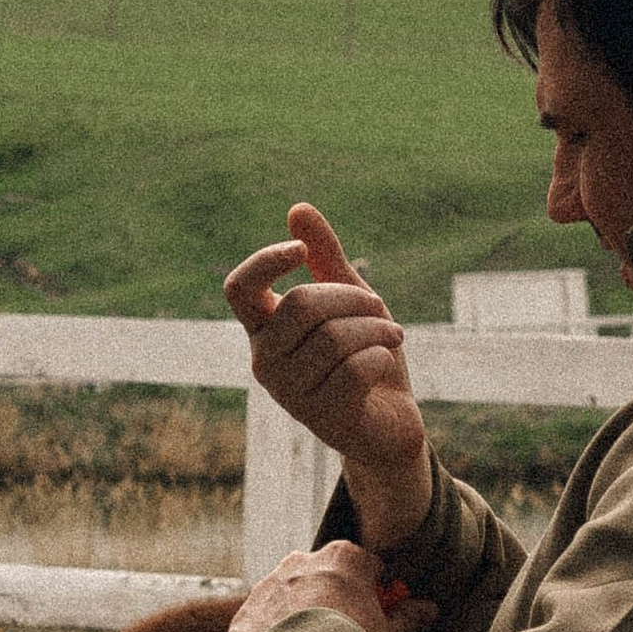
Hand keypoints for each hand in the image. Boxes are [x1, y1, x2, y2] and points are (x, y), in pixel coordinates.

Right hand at [223, 204, 433, 551]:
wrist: (389, 423)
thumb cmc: (364, 355)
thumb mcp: (349, 300)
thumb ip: (324, 257)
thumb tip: (297, 209)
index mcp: (264, 329)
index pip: (239, 288)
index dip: (266, 262)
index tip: (302, 252)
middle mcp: (265, 362)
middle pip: (301, 304)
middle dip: (352, 297)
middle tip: (378, 308)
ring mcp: (288, 394)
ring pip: (335, 337)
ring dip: (378, 329)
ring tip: (393, 336)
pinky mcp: (320, 418)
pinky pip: (355, 369)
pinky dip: (382, 357)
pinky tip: (386, 363)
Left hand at [228, 544, 436, 631]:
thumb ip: (407, 616)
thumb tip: (429, 608)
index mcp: (343, 558)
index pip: (363, 565)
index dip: (371, 590)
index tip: (374, 612)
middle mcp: (301, 562)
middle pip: (321, 577)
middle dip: (330, 599)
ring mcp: (268, 587)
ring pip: (287, 598)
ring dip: (297, 617)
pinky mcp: (244, 617)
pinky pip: (260, 625)